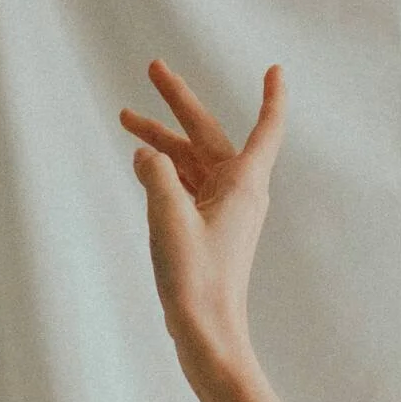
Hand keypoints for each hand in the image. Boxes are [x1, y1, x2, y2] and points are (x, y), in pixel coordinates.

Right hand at [120, 60, 285, 370]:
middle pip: (208, 135)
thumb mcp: (167, 217)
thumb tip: (145, 154)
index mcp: (242, 183)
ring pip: (190, 161)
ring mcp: (222, 212)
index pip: (265, 128)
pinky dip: (163, 170)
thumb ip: (155, 175)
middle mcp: (238, 193)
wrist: (207, 333)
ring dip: (161, 140)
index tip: (274, 71)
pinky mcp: (206, 231)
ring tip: (126, 117)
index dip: (271, 98)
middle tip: (153, 68)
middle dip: (178, 103)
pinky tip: (141, 162)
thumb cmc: (196, 279)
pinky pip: (185, 186)